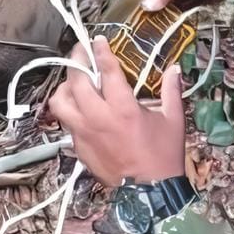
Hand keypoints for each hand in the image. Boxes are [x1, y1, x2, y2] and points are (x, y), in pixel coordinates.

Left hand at [47, 36, 186, 185]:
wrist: (150, 193)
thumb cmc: (163, 155)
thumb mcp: (174, 120)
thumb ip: (171, 91)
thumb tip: (173, 69)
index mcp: (123, 108)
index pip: (106, 71)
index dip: (100, 51)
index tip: (97, 39)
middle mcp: (98, 118)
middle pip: (76, 81)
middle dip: (77, 60)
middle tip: (83, 52)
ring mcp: (84, 133)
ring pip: (60, 102)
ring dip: (65, 87)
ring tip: (74, 81)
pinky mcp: (78, 147)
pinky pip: (65, 122)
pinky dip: (69, 109)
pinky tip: (79, 106)